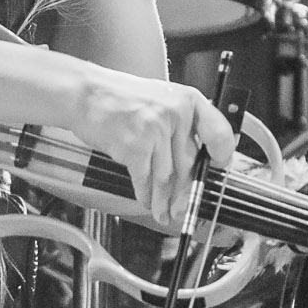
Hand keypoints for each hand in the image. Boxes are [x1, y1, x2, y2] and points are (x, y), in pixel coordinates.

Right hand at [64, 65, 234, 231]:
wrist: (85, 94)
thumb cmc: (120, 97)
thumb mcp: (161, 99)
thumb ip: (182, 123)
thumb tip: (196, 157)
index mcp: (188, 100)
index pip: (218, 132)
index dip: (222, 155)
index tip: (217, 169)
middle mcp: (176, 114)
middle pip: (189, 164)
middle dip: (186, 193)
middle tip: (184, 209)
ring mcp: (156, 130)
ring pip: (167, 177)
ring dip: (165, 201)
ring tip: (164, 213)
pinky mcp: (135, 147)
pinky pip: (146, 180)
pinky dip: (146, 195)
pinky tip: (147, 201)